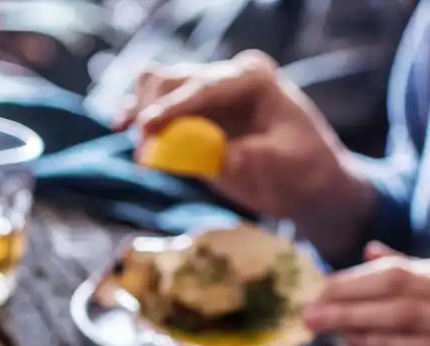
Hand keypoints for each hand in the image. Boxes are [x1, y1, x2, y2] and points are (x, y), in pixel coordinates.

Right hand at [113, 51, 374, 259]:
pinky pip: (155, 107)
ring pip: (157, 86)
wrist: (308, 183)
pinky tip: (122, 129)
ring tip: (141, 150)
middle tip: (144, 148)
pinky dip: (138, 117)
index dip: (176, 106)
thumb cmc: (305, 170)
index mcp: (254, 79)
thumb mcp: (288, 166)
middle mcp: (225, 78)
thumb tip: (218, 158)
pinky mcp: (191, 118)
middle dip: (153, 108)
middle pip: (173, 79)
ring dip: (140, 111)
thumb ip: (253, 159)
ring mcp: (205, 96)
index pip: (208, 87)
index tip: (149, 126)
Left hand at [303, 244, 429, 345]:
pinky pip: (419, 344)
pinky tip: (354, 341)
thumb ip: (423, 277)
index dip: (353, 278)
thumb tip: (372, 254)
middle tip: (306, 302)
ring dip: (353, 314)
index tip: (319, 288)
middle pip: (395, 281)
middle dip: (345, 291)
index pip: (400, 267)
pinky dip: (383, 340)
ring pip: (402, 309)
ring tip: (317, 320)